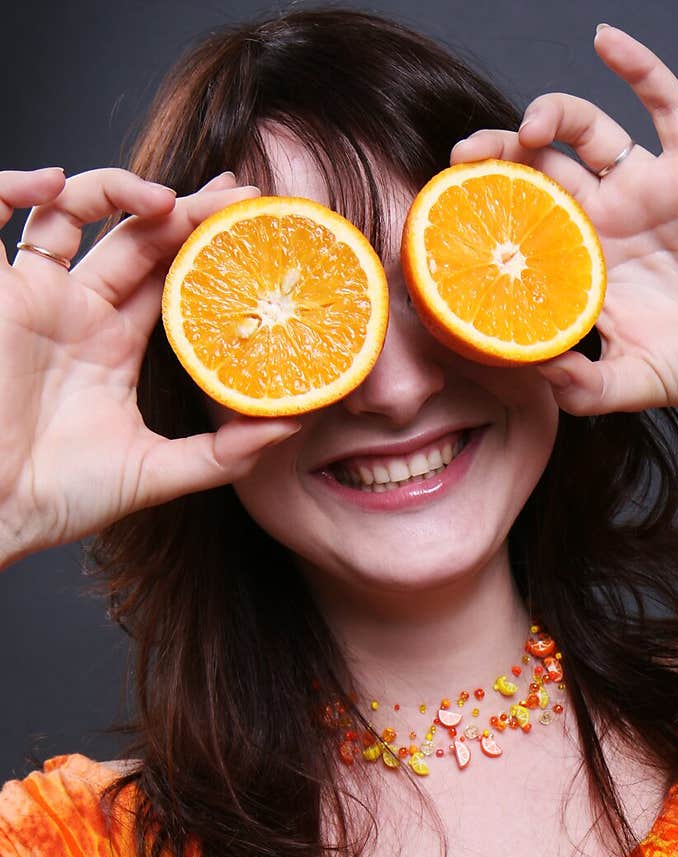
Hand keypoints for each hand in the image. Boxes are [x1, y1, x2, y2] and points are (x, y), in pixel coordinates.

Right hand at [0, 167, 299, 566]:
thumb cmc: (62, 497)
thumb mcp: (157, 472)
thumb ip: (224, 453)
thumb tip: (293, 423)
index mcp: (114, 345)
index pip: (169, 278)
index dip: (207, 246)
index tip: (253, 222)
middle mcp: (77, 312)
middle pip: (135, 236)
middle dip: (186, 209)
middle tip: (238, 192)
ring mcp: (34, 296)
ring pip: (71, 211)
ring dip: (115, 188)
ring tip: (164, 199)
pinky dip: (16, 185)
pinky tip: (53, 181)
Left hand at [450, 25, 677, 416]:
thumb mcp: (627, 385)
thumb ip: (581, 389)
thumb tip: (538, 376)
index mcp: (582, 263)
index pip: (519, 223)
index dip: (483, 211)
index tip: (445, 216)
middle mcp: (607, 218)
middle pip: (537, 167)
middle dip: (495, 156)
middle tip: (463, 161)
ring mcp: (646, 189)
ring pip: (587, 129)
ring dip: (550, 113)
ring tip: (525, 128)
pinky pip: (665, 105)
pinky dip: (639, 67)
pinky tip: (606, 42)